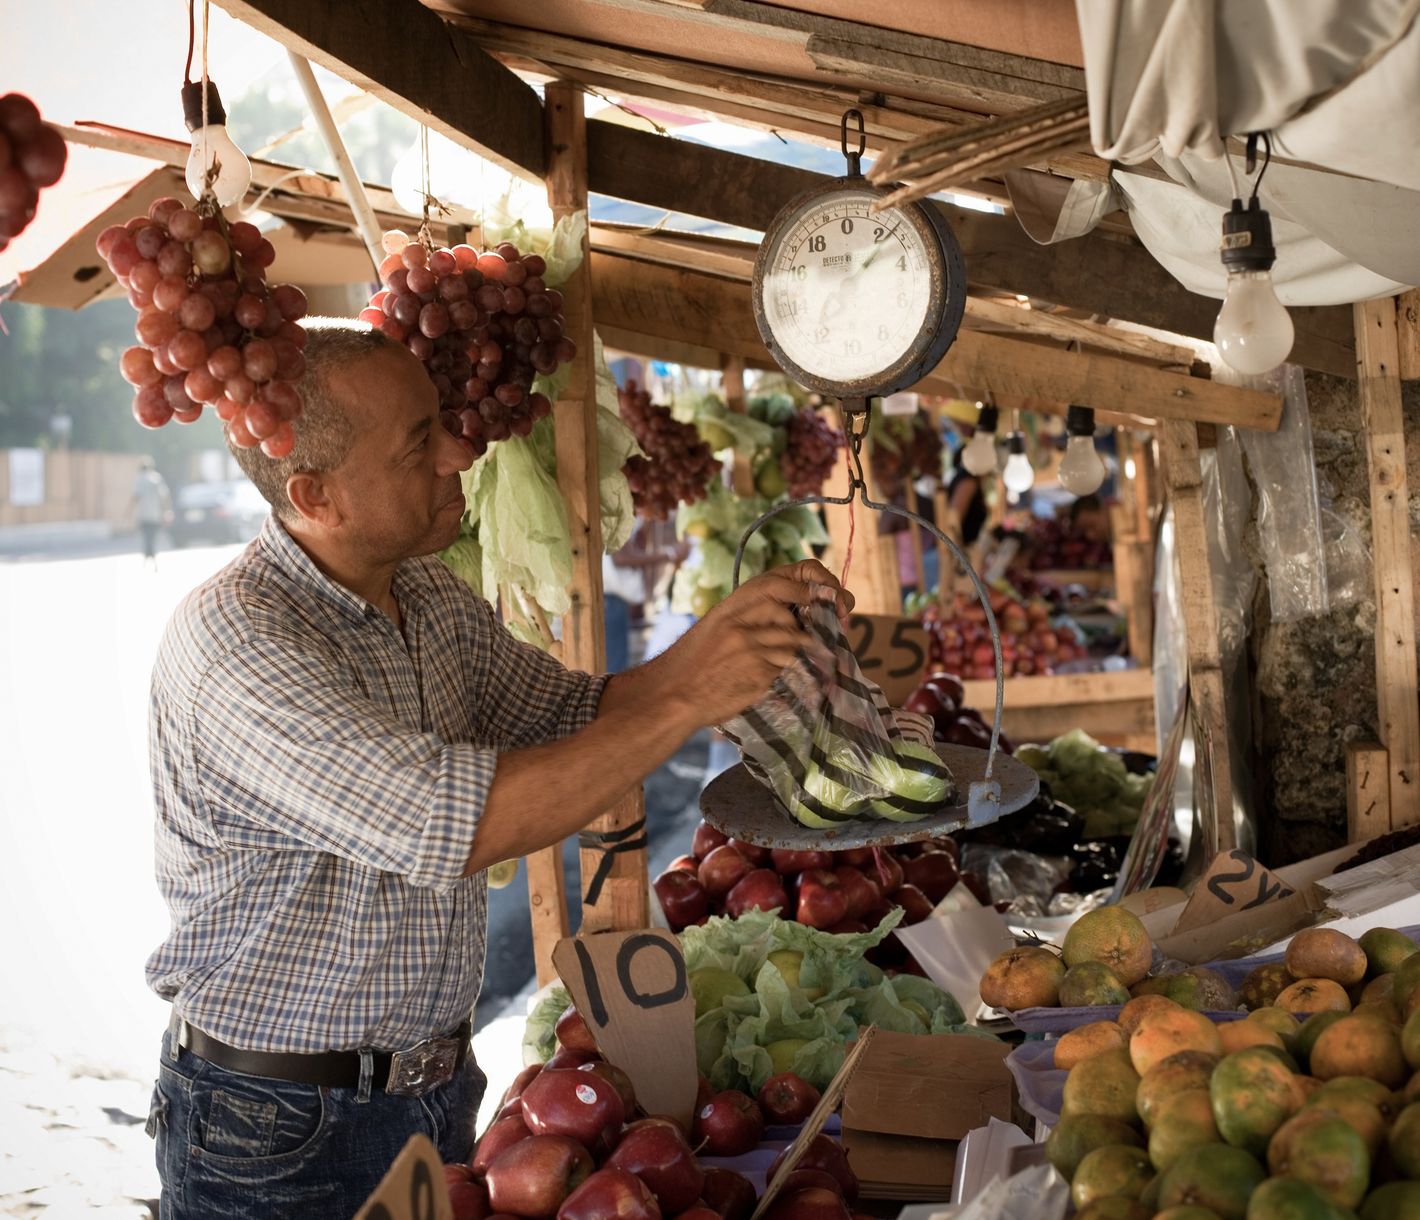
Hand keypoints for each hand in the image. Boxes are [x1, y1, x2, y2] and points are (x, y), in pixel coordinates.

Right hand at [657, 561, 853, 726]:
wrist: (671, 696)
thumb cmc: (693, 665)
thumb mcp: (716, 629)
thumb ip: (748, 618)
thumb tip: (791, 617)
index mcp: (729, 607)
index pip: (775, 580)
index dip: (805, 584)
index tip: (821, 594)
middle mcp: (739, 620)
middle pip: (787, 609)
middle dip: (811, 615)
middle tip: (823, 627)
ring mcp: (749, 645)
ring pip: (793, 640)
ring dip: (797, 652)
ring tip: (785, 661)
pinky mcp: (758, 670)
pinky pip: (787, 666)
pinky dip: (788, 672)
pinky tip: (774, 678)